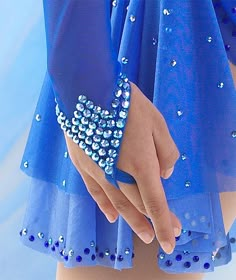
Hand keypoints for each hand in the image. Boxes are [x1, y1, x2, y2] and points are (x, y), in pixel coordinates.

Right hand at [64, 82, 180, 253]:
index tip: (171, 241)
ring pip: (118, 203)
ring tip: (143, 233)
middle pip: (138, 204)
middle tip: (164, 234)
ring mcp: (98, 172)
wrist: (89, 90)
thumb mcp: (157, 123)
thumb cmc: (127, 104)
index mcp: (141, 164)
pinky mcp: (84, 165)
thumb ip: (166, 152)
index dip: (165, 223)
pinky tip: (111, 216)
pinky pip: (95, 192)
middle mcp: (118, 174)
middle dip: (154, 220)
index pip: (156, 202)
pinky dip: (105, 205)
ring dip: (132, 219)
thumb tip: (164, 174)